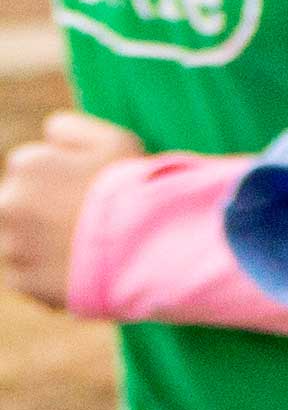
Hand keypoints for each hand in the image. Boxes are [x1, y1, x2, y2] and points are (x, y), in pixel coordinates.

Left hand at [1, 112, 147, 310]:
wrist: (151, 249)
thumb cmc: (138, 192)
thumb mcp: (115, 140)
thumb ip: (71, 128)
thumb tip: (48, 133)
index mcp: (27, 164)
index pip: (33, 167)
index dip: (65, 178)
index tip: (91, 192)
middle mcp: (6, 202)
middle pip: (19, 203)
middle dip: (43, 210)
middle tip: (86, 221)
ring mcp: (10, 244)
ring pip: (18, 239)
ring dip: (40, 242)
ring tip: (85, 248)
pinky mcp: (20, 280)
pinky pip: (25, 274)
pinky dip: (46, 273)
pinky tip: (80, 269)